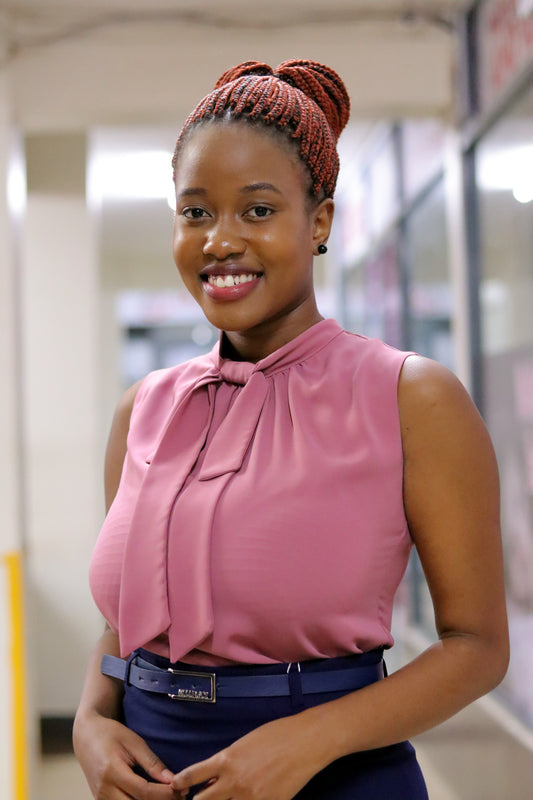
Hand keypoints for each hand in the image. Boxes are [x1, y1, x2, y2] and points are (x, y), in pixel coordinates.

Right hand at [73, 711, 175, 798]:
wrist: (86, 736)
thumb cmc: (111, 734)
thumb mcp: (134, 742)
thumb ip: (152, 762)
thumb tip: (172, 780)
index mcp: (112, 771)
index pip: (143, 791)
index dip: (165, 794)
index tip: (182, 789)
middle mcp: (103, 790)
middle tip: (179, 796)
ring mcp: (100, 799)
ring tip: (170, 796)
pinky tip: (154, 797)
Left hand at [171, 714, 322, 799]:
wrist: (304, 742)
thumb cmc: (276, 735)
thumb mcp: (244, 744)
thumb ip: (227, 763)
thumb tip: (214, 779)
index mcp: (226, 760)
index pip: (192, 776)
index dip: (180, 783)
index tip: (176, 786)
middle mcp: (233, 782)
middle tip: (198, 799)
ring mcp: (250, 797)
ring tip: (223, 799)